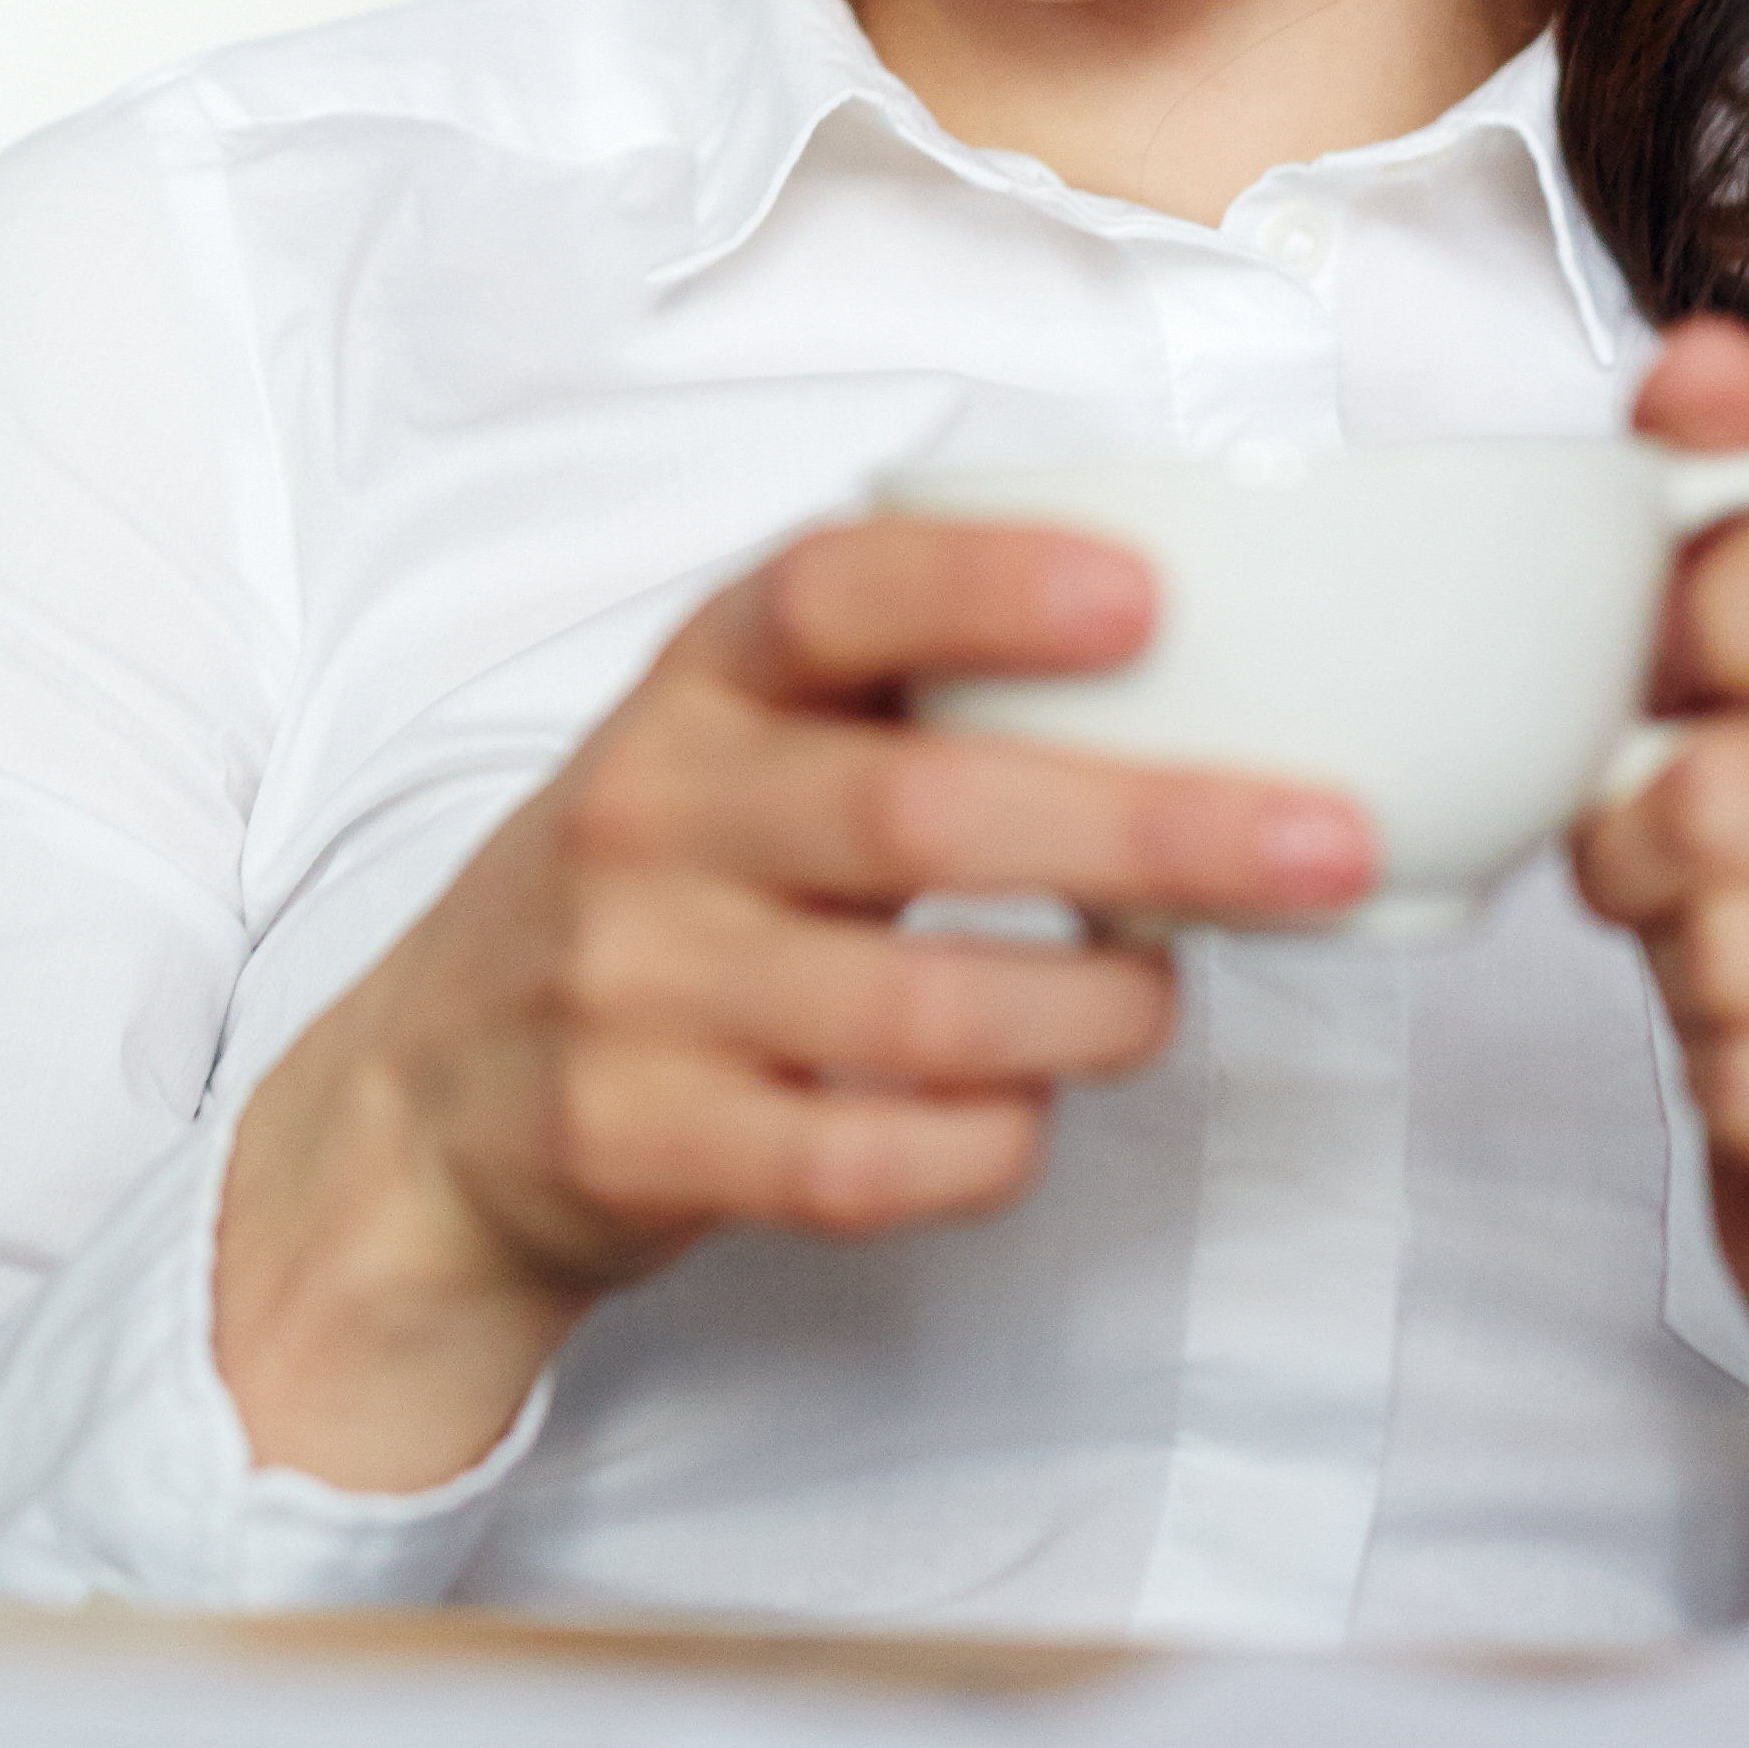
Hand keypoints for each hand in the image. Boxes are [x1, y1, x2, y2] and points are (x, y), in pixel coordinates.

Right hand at [214, 516, 1374, 1491]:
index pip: (825, 592)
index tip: (1143, 593)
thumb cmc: (662, 896)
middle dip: (1147, 827)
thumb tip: (1227, 680)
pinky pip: (862, 1162)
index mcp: (696, 688)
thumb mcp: (739, 751)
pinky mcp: (639, 1138)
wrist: (425, 1102)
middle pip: (917, 809)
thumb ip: (915, 703)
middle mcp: (652, 816)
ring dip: (1092, 1012)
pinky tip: (1021, 1117)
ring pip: (917, 1009)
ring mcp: (635, 984)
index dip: (983, 584)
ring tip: (1153, 999)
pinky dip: (986, 1146)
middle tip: (1323, 844)